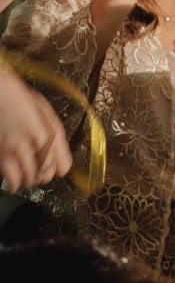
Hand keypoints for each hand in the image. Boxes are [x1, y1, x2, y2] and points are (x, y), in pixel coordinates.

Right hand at [0, 66, 71, 190]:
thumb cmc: (21, 99)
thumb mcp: (45, 113)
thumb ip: (55, 134)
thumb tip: (61, 157)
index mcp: (48, 132)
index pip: (61, 163)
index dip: (60, 169)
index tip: (58, 170)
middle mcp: (32, 143)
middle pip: (45, 173)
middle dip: (45, 176)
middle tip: (41, 173)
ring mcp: (13, 149)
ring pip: (28, 178)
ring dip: (31, 180)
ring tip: (29, 177)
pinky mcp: (0, 153)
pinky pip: (9, 177)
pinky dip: (14, 183)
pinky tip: (14, 182)